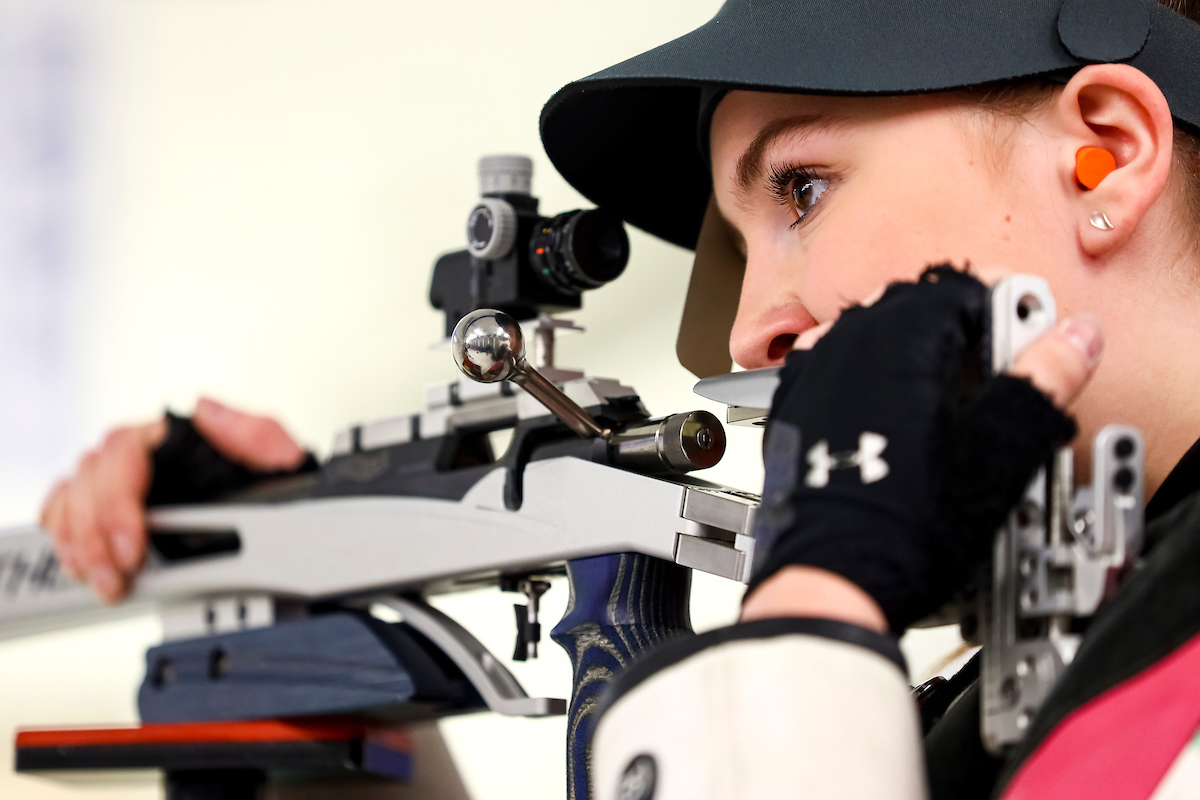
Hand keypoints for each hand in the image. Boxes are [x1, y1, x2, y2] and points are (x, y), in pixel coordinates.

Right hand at [40, 398, 304, 603]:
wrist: (290, 520)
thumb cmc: (282, 486)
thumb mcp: (285, 461)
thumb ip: (253, 433)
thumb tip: (207, 408)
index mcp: (181, 436)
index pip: (124, 451)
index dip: (118, 502)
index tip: (132, 547)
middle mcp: (147, 453)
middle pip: (91, 477)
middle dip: (95, 535)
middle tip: (117, 577)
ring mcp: (127, 478)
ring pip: (74, 494)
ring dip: (79, 542)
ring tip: (104, 581)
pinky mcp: (113, 506)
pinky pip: (68, 509)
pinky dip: (67, 537)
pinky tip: (80, 565)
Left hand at [741, 267, 1100, 632]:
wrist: (833, 578)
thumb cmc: (903, 527)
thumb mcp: (997, 451)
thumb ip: (1041, 382)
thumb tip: (1073, 339)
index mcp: (895, 339)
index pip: (961, 287)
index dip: (1005, 304)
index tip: (1028, 330)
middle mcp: (843, 343)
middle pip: (913, 303)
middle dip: (960, 322)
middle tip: (997, 360)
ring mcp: (811, 373)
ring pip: (871, 329)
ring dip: (913, 344)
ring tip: (947, 385)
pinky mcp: (793, 407)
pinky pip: (833, 362)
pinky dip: (867, 369)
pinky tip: (889, 403)